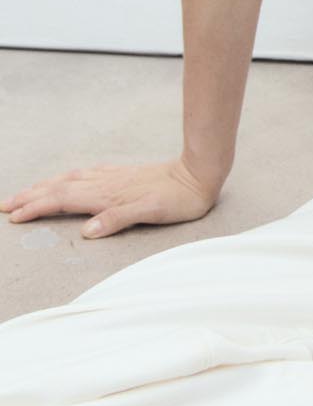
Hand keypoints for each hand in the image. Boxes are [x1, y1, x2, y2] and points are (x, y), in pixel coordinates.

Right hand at [0, 156, 223, 239]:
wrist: (199, 174)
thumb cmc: (178, 198)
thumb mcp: (151, 213)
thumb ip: (118, 220)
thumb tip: (87, 231)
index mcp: (107, 195)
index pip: (63, 200)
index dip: (37, 208)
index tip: (14, 216)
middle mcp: (105, 183)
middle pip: (59, 188)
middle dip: (31, 197)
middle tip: (5, 205)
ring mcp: (112, 177)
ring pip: (69, 180)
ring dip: (45, 187)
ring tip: (26, 193)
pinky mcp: (122, 175)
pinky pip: (85, 175)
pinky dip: (67, 179)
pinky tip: (66, 180)